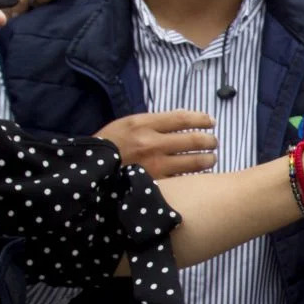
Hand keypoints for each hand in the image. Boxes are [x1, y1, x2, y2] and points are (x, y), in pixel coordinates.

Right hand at [95, 110, 218, 179]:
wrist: (90, 172)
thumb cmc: (110, 146)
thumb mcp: (127, 124)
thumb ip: (153, 123)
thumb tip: (184, 123)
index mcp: (144, 124)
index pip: (183, 118)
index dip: (202, 119)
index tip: (211, 122)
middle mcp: (152, 144)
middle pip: (194, 140)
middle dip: (209, 141)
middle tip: (213, 143)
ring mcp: (155, 166)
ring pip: (195, 163)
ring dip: (208, 160)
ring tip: (210, 159)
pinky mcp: (157, 184)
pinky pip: (184, 180)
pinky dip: (195, 177)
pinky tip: (198, 175)